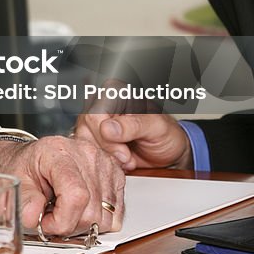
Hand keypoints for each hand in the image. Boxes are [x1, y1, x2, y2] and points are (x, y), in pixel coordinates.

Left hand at [0, 136, 124, 235]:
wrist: (34, 157)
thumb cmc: (26, 167)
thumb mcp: (15, 181)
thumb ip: (23, 201)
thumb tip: (33, 217)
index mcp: (58, 152)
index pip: (76, 195)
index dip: (62, 220)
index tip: (46, 223)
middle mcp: (86, 154)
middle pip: (92, 211)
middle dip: (69, 224)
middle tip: (52, 216)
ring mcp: (104, 163)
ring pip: (105, 216)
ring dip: (84, 222)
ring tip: (65, 209)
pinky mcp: (116, 173)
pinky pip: (116, 212)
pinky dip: (98, 218)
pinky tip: (81, 207)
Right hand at [73, 113, 192, 171]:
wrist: (169, 152)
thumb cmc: (166, 134)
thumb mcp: (157, 128)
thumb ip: (134, 126)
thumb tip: (107, 129)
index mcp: (115, 91)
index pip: (95, 114)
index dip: (106, 137)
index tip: (124, 152)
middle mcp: (101, 103)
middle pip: (86, 129)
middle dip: (108, 150)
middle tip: (127, 157)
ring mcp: (96, 122)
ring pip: (85, 142)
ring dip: (106, 157)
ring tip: (127, 159)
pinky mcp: (94, 138)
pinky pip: (88, 152)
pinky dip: (105, 162)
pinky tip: (120, 162)